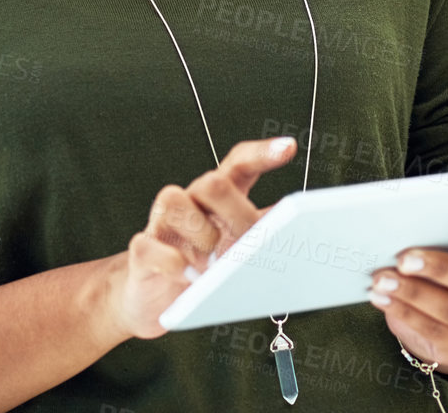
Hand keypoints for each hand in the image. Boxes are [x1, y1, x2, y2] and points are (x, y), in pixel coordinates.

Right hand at [108, 136, 295, 340]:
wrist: (158, 300)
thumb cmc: (207, 266)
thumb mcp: (239, 247)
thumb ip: (266, 232)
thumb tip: (306, 228)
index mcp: (220, 196)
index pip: (240, 162)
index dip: (263, 153)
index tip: (289, 148)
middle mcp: (191, 200)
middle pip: (212, 182)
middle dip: (238, 213)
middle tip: (252, 244)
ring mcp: (162, 223)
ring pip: (174, 200)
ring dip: (201, 235)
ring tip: (213, 267)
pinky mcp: (141, 250)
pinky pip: (149, 245)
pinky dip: (171, 262)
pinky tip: (188, 277)